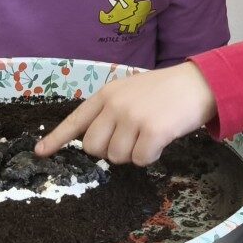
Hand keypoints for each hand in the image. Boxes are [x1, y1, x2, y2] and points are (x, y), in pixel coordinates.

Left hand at [35, 62, 214, 165]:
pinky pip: (140, 160)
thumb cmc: (167, 91)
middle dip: (110, 151)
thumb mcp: (132, 92)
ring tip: (150, 136)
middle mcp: (115, 105)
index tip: (40, 152)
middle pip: (94, 147)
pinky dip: (151, 157)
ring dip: (134, 154)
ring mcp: (133, 117)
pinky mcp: (153, 130)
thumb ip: (112, 111)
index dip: (57, 139)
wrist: (201, 83)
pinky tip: (161, 141)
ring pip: (117, 157)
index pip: (76, 120)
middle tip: (131, 140)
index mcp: (107, 94)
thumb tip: (97, 144)